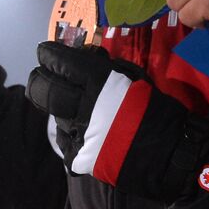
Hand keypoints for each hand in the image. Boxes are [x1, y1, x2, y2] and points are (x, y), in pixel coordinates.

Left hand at [27, 41, 197, 197]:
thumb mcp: (134, 77)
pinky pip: (64, 139)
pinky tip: (81, 129)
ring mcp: (77, 135)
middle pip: (44, 89)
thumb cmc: (156, 109)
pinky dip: (70, 131)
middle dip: (39, 78)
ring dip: (59, 106)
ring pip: (54, 114)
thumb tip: (85, 57)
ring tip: (72, 105)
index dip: (50, 55)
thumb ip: (106, 68)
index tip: (45, 51)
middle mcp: (82, 108)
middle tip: (42, 74)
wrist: (169, 153)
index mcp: (100, 84)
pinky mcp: (76, 157)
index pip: (63, 64)